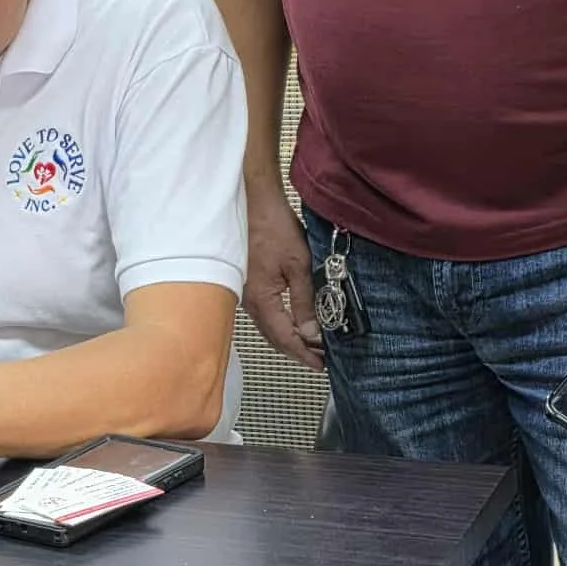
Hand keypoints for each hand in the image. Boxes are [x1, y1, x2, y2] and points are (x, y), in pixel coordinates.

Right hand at [244, 184, 324, 370]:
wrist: (253, 201)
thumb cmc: (272, 226)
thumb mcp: (298, 265)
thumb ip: (305, 301)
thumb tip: (312, 330)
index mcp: (262, 300)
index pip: (284, 338)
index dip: (303, 353)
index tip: (320, 364)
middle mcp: (249, 302)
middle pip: (274, 337)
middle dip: (296, 350)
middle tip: (319, 359)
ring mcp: (246, 293)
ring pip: (268, 326)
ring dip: (288, 338)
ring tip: (310, 344)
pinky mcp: (247, 283)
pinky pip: (264, 313)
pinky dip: (280, 323)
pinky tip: (292, 321)